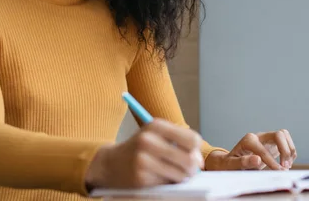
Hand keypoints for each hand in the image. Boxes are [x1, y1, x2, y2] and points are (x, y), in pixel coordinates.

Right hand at [85, 119, 203, 188]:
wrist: (110, 163)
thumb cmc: (140, 148)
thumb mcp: (156, 135)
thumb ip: (179, 142)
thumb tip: (199, 162)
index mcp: (155, 125)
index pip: (192, 139)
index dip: (196, 150)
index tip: (192, 154)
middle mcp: (148, 140)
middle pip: (189, 158)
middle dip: (193, 167)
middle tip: (189, 170)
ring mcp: (143, 160)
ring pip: (180, 174)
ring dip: (181, 177)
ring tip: (173, 174)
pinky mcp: (140, 178)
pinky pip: (166, 183)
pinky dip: (167, 183)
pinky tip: (158, 177)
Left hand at [205, 130, 296, 170]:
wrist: (231, 162)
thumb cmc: (231, 164)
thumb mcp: (232, 164)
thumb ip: (243, 162)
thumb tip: (257, 160)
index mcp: (248, 140)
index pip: (264, 150)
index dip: (272, 162)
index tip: (279, 172)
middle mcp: (259, 136)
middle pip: (279, 134)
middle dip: (285, 151)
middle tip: (285, 167)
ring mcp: (266, 138)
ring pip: (284, 135)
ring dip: (290, 150)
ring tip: (287, 166)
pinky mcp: (272, 143)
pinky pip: (286, 142)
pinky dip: (290, 152)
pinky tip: (286, 163)